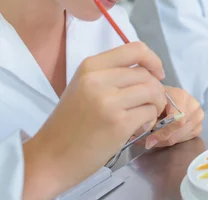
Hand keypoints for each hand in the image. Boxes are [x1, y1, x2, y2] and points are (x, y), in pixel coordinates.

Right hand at [22, 42, 166, 199]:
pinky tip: (138, 128)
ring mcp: (109, 101)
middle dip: (156, 90)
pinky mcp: (118, 123)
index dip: (153, 60)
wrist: (50, 158)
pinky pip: (150, 112)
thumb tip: (149, 72)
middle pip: (146, 74)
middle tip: (148, 105)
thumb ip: (111, 75)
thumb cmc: (68, 125)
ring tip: (144, 117)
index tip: (157, 74)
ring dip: (156, 105)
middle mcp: (98, 79)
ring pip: (153, 91)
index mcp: (90, 66)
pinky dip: (150, 120)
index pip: (135, 49)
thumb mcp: (83, 87)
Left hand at [144, 86, 203, 148]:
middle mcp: (194, 107)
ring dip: (163, 141)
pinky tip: (163, 136)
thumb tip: (145, 132)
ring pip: (178, 138)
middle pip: (177, 131)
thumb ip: (151, 113)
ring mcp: (198, 118)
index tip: (148, 139)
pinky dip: (171, 140)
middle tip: (146, 141)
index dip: (162, 131)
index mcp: (182, 96)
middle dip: (160, 139)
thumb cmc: (161, 96)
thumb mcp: (154, 100)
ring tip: (151, 139)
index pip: (176, 120)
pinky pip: (182, 140)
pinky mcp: (198, 128)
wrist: (173, 96)